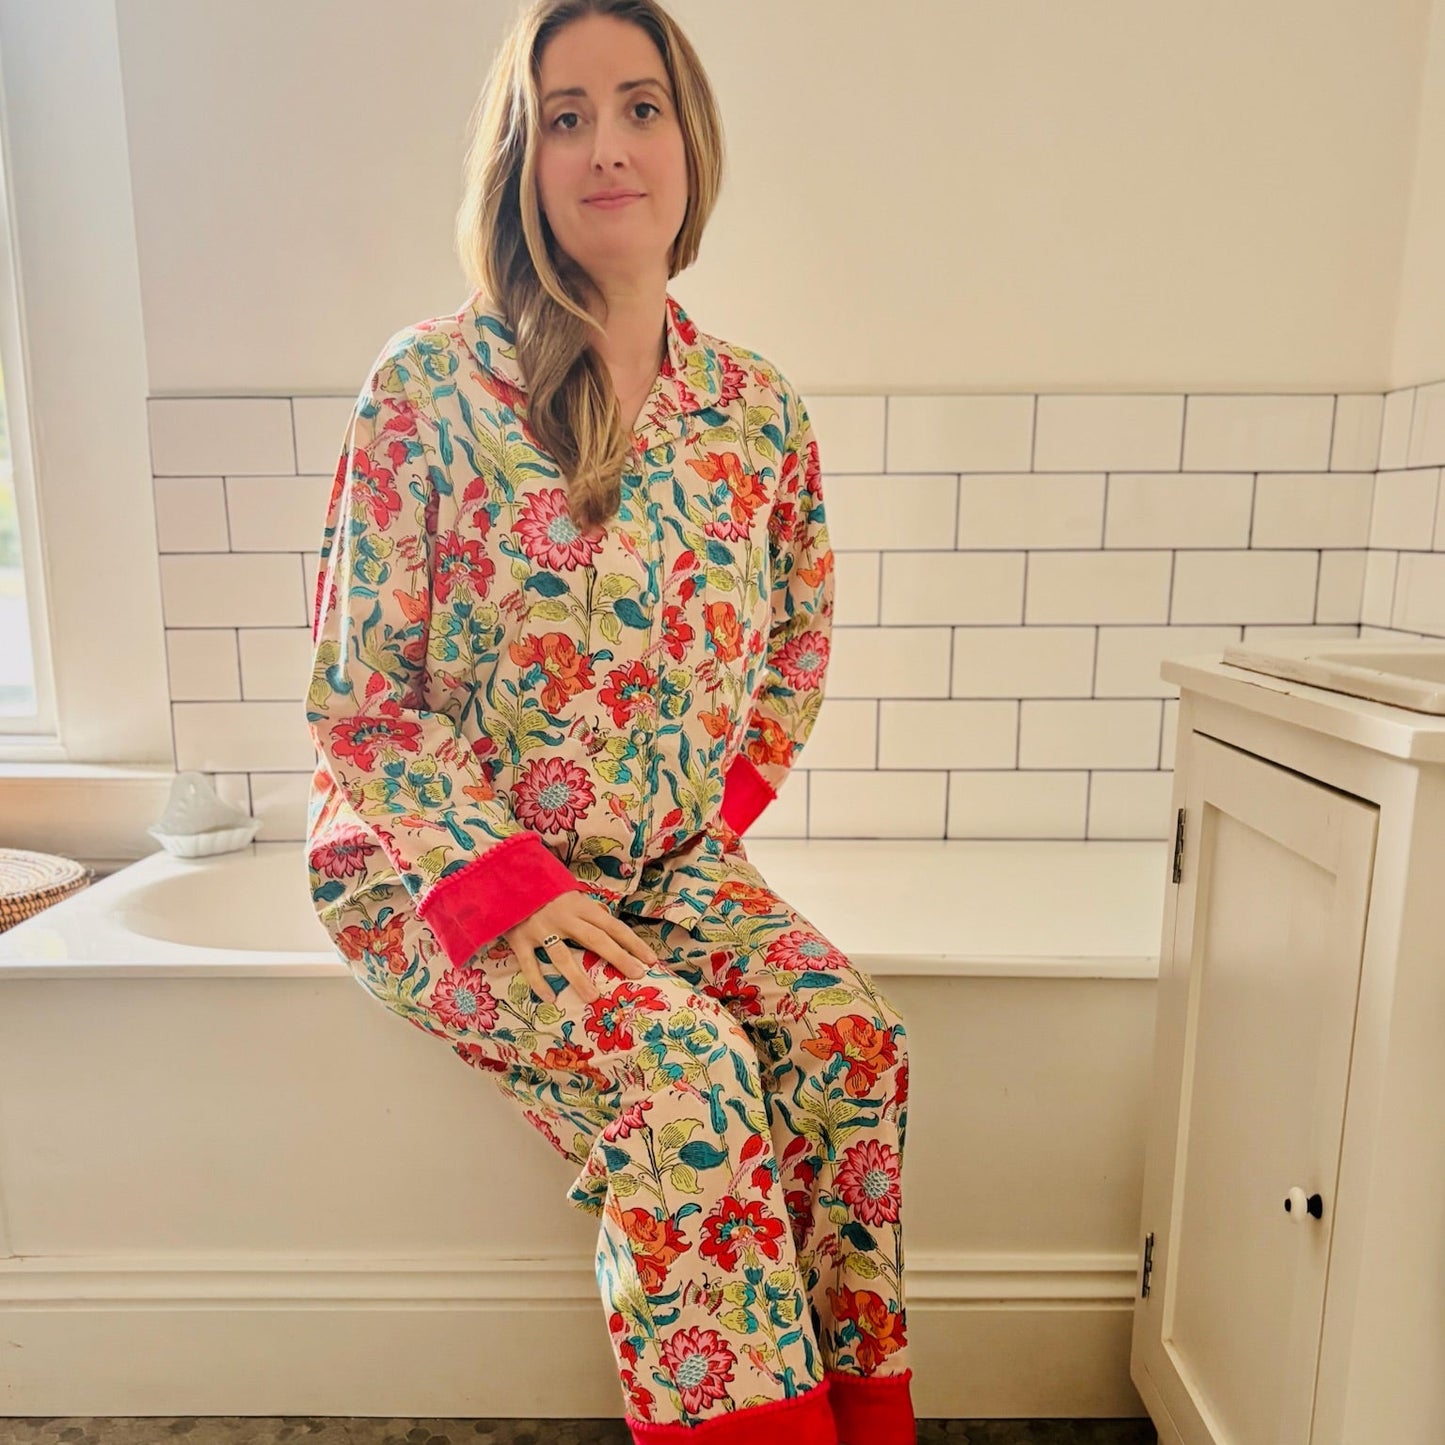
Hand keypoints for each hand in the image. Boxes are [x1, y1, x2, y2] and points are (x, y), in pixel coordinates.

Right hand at [502, 889, 659, 1003]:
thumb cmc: (542, 889)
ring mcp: (540, 928)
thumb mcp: (568, 893)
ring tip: (593, 997)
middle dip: (618, 957)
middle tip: (637, 975)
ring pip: (562, 956)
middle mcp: (563, 917)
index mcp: (580, 905)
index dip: (632, 942)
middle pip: (595, 939)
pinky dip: (539, 982)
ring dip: (578, 977)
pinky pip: (530, 965)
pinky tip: (551, 998)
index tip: (650, 959)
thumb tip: (610, 926)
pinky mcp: (519, 939)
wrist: (505, 878)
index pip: (612, 926)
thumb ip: (587, 911)